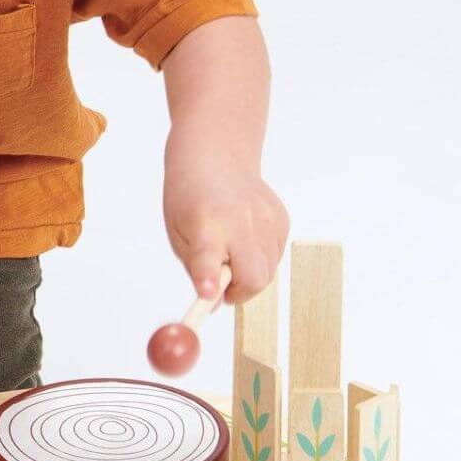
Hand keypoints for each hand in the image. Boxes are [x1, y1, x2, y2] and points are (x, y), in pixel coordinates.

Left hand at [162, 155, 288, 306]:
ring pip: (268, 272)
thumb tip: (214, 303)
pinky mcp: (282, 220)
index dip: (209, 278)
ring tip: (230, 251)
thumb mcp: (178, 233)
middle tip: (222, 285)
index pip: (208, 257)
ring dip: (249, 275)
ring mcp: (267, 220)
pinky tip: (244, 236)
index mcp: (206, 225)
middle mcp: (241, 222)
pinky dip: (260, 258)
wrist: (217, 157)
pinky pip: (276, 256)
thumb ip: (195, 269)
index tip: (208, 294)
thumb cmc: (191, 198)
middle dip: (239, 293)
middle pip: (253, 278)